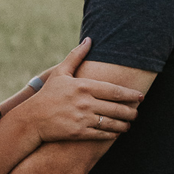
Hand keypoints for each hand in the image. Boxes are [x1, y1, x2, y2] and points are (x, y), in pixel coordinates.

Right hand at [27, 38, 144, 144]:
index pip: (114, 90)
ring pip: (112, 123)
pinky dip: (112, 134)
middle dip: (131, 111)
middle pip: (117, 108)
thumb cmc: (48, 94)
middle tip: (137, 112)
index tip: (140, 96)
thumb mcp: (60, 73)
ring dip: (125, 124)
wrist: (32, 119)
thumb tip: (89, 39)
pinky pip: (102, 134)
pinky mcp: (79, 133)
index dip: (130, 94)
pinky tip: (117, 133)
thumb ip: (76, 56)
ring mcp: (83, 119)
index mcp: (84, 86)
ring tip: (130, 123)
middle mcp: (85, 103)